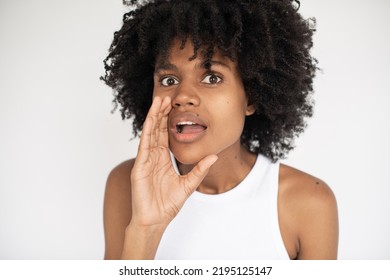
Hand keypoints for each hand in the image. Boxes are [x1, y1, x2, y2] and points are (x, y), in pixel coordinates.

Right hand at [130, 96, 217, 227]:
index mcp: (162, 159)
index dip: (168, 120)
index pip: (164, 134)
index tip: (173, 106)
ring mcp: (145, 160)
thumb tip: (214, 157)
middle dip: (160, 112)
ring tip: (159, 100)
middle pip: (156, 129)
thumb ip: (200, 169)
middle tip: (166, 96)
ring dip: (153, 116)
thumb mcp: (189, 184)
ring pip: (149, 133)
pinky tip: (151, 119)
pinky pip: (144, 145)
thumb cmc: (167, 204)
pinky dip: (147, 131)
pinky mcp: (140, 166)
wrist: (156, 220)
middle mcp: (153, 156)